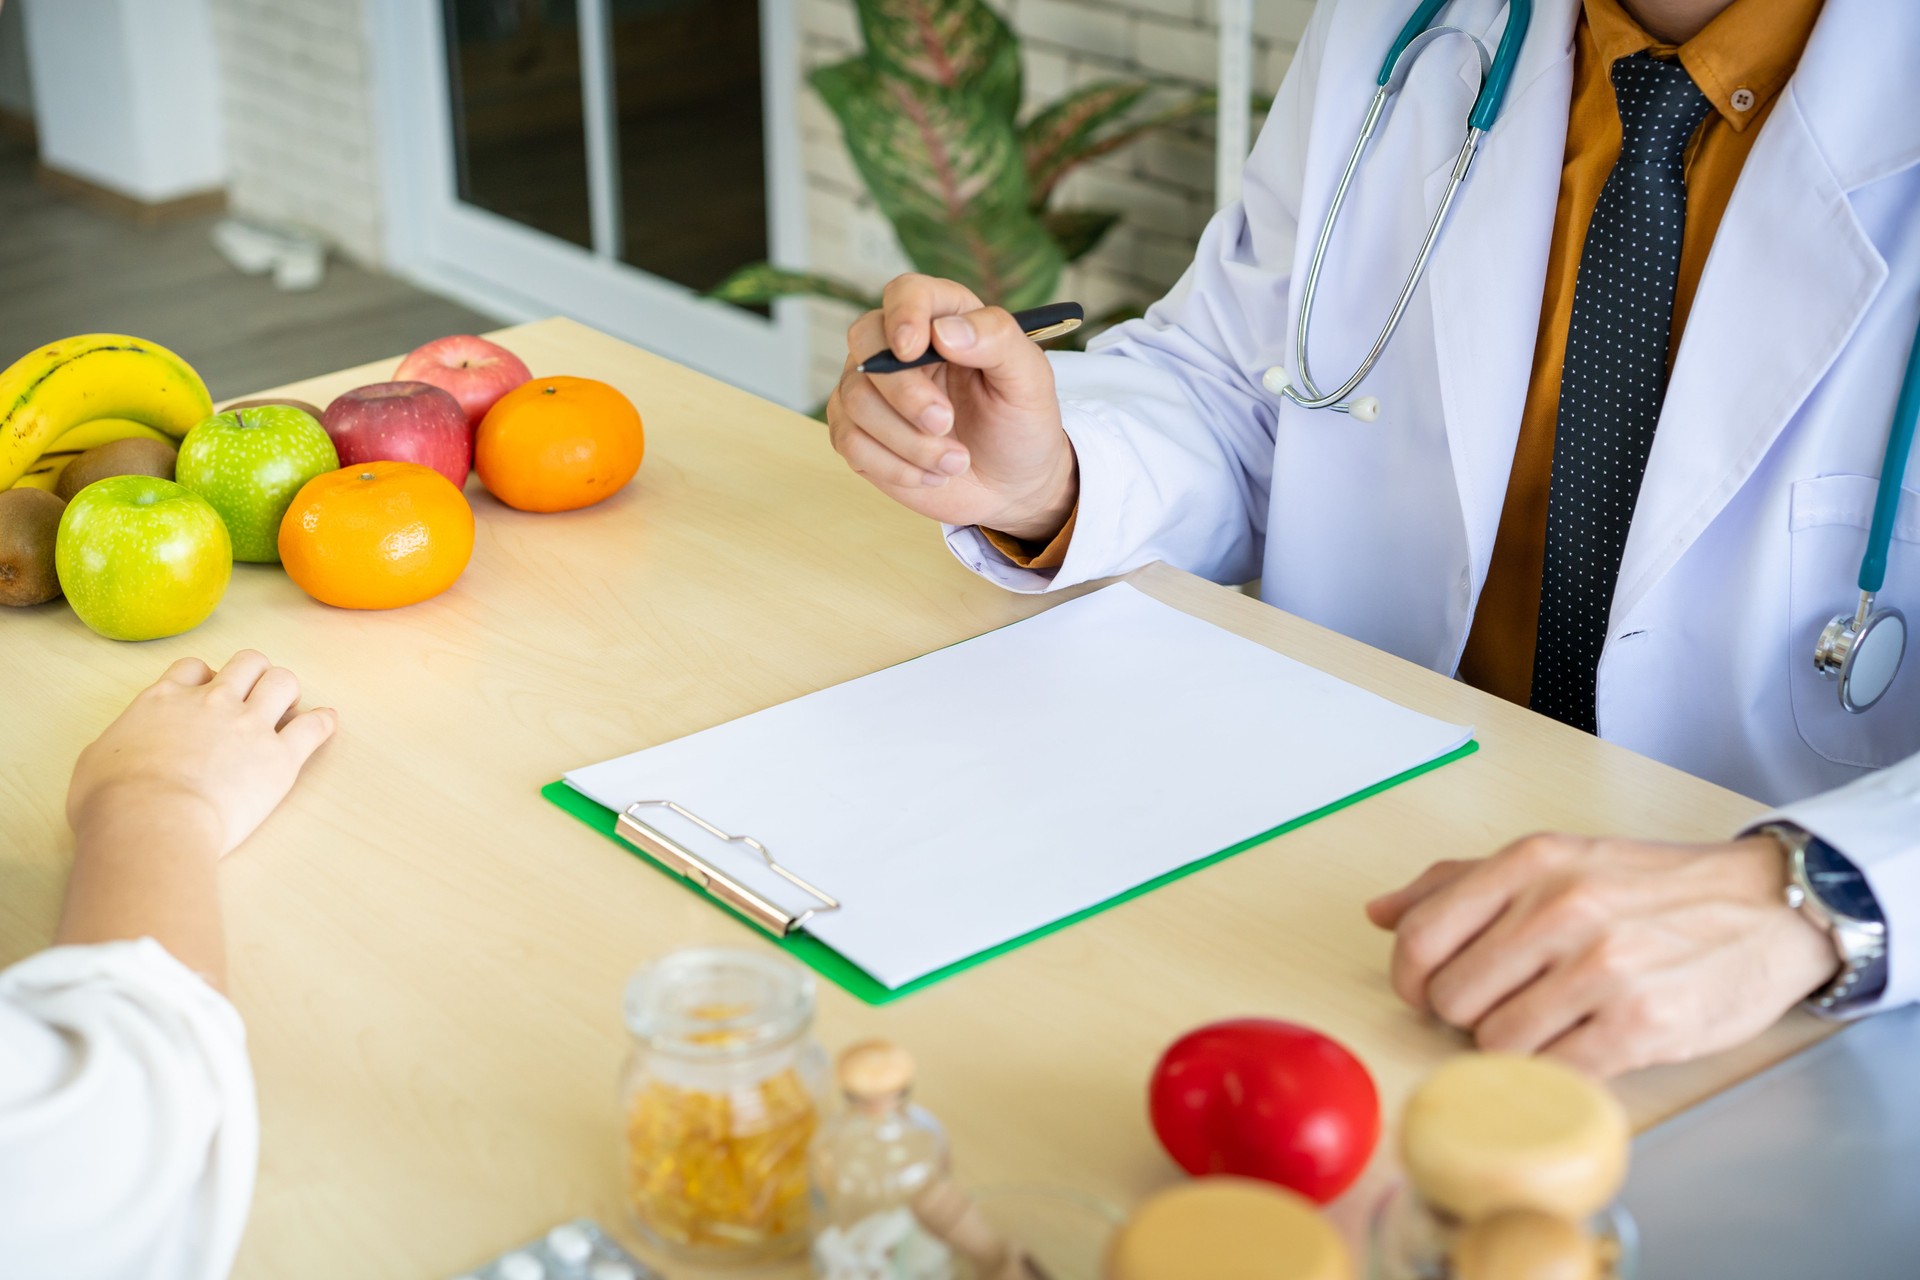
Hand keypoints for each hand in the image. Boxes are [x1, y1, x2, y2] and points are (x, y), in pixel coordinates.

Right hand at [67, 652, 337, 858]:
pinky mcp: (280, 757)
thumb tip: (122, 753)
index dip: (205, 678)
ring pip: (282, 681)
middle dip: (254, 674)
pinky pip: (313, 727)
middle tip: (254, 697)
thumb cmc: (112, 801)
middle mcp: (211, 702)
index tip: (208, 693)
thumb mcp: (97, 761)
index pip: (193, 668)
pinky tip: (325, 723)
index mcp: (164, 700)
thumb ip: (119, 744)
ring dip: (287, 691)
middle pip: (247, 663)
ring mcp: (249, 725)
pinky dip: (323, 723)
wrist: (150, 821)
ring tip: (287, 708)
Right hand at [827, 274, 1078, 540]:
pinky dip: (895, 466)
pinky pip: (850, 442)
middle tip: (944, 423)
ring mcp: (872, 391)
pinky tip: (932, 474)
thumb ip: (998, 340)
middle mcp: (898, 348)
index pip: (906, 293)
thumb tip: (943, 331)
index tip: (913, 350)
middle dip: (902, 391)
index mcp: (943, 318)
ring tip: (955, 461)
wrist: (1011, 485)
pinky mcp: (858, 433)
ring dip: (908, 441)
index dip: (903, 315)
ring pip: (856, 401)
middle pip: (865, 342)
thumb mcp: (1030, 379)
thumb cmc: (1019, 423)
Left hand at [1365, 833, 1840, 1077]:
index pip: (1421, 937)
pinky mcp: (1641, 1024)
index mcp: (1530, 863)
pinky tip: (1582, 1043)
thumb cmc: (1650, 888)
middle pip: (1452, 997)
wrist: (1768, 908)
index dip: (1410, 978)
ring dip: (1513, 1043)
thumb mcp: (1555, 860)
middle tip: (1506, 1003)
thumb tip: (1380, 913)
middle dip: (1467, 1013)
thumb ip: (1461, 883)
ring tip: (1552, 1020)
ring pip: (1496, 1041)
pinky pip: (1555, 1070)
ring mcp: (1602, 968)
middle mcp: (1561, 908)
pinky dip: (1557, 1068)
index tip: (1428, 989)